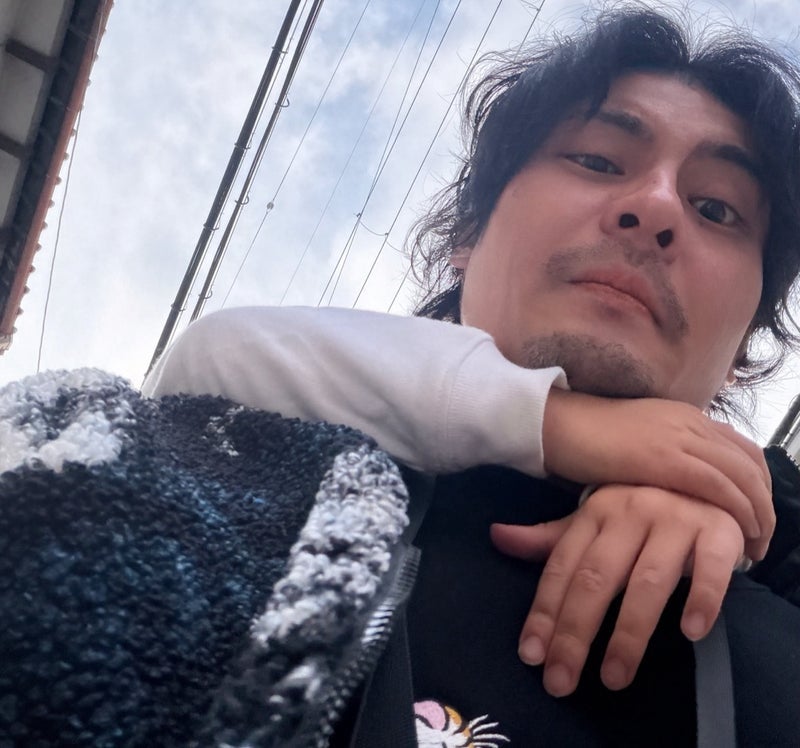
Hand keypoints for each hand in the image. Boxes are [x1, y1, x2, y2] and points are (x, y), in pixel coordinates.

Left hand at [491, 484, 744, 696]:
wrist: (707, 482)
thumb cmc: (642, 512)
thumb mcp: (595, 522)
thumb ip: (550, 539)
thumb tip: (496, 536)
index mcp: (595, 512)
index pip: (562, 567)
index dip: (544, 612)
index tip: (531, 656)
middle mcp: (630, 513)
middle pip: (596, 578)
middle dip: (574, 632)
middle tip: (560, 681)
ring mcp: (675, 520)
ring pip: (648, 580)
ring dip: (629, 632)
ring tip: (613, 677)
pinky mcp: (718, 531)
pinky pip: (710, 568)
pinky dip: (701, 598)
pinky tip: (690, 632)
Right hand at [542, 389, 772, 559]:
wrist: (559, 425)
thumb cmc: (588, 439)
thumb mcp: (636, 444)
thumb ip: (661, 458)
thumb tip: (675, 490)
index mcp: (685, 416)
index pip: (741, 449)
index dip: (757, 484)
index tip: (755, 515)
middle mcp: (691, 423)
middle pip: (750, 463)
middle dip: (765, 503)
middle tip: (761, 539)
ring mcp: (681, 438)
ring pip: (743, 476)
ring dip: (759, 514)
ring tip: (755, 546)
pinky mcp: (668, 459)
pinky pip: (720, 486)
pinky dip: (738, 511)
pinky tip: (738, 534)